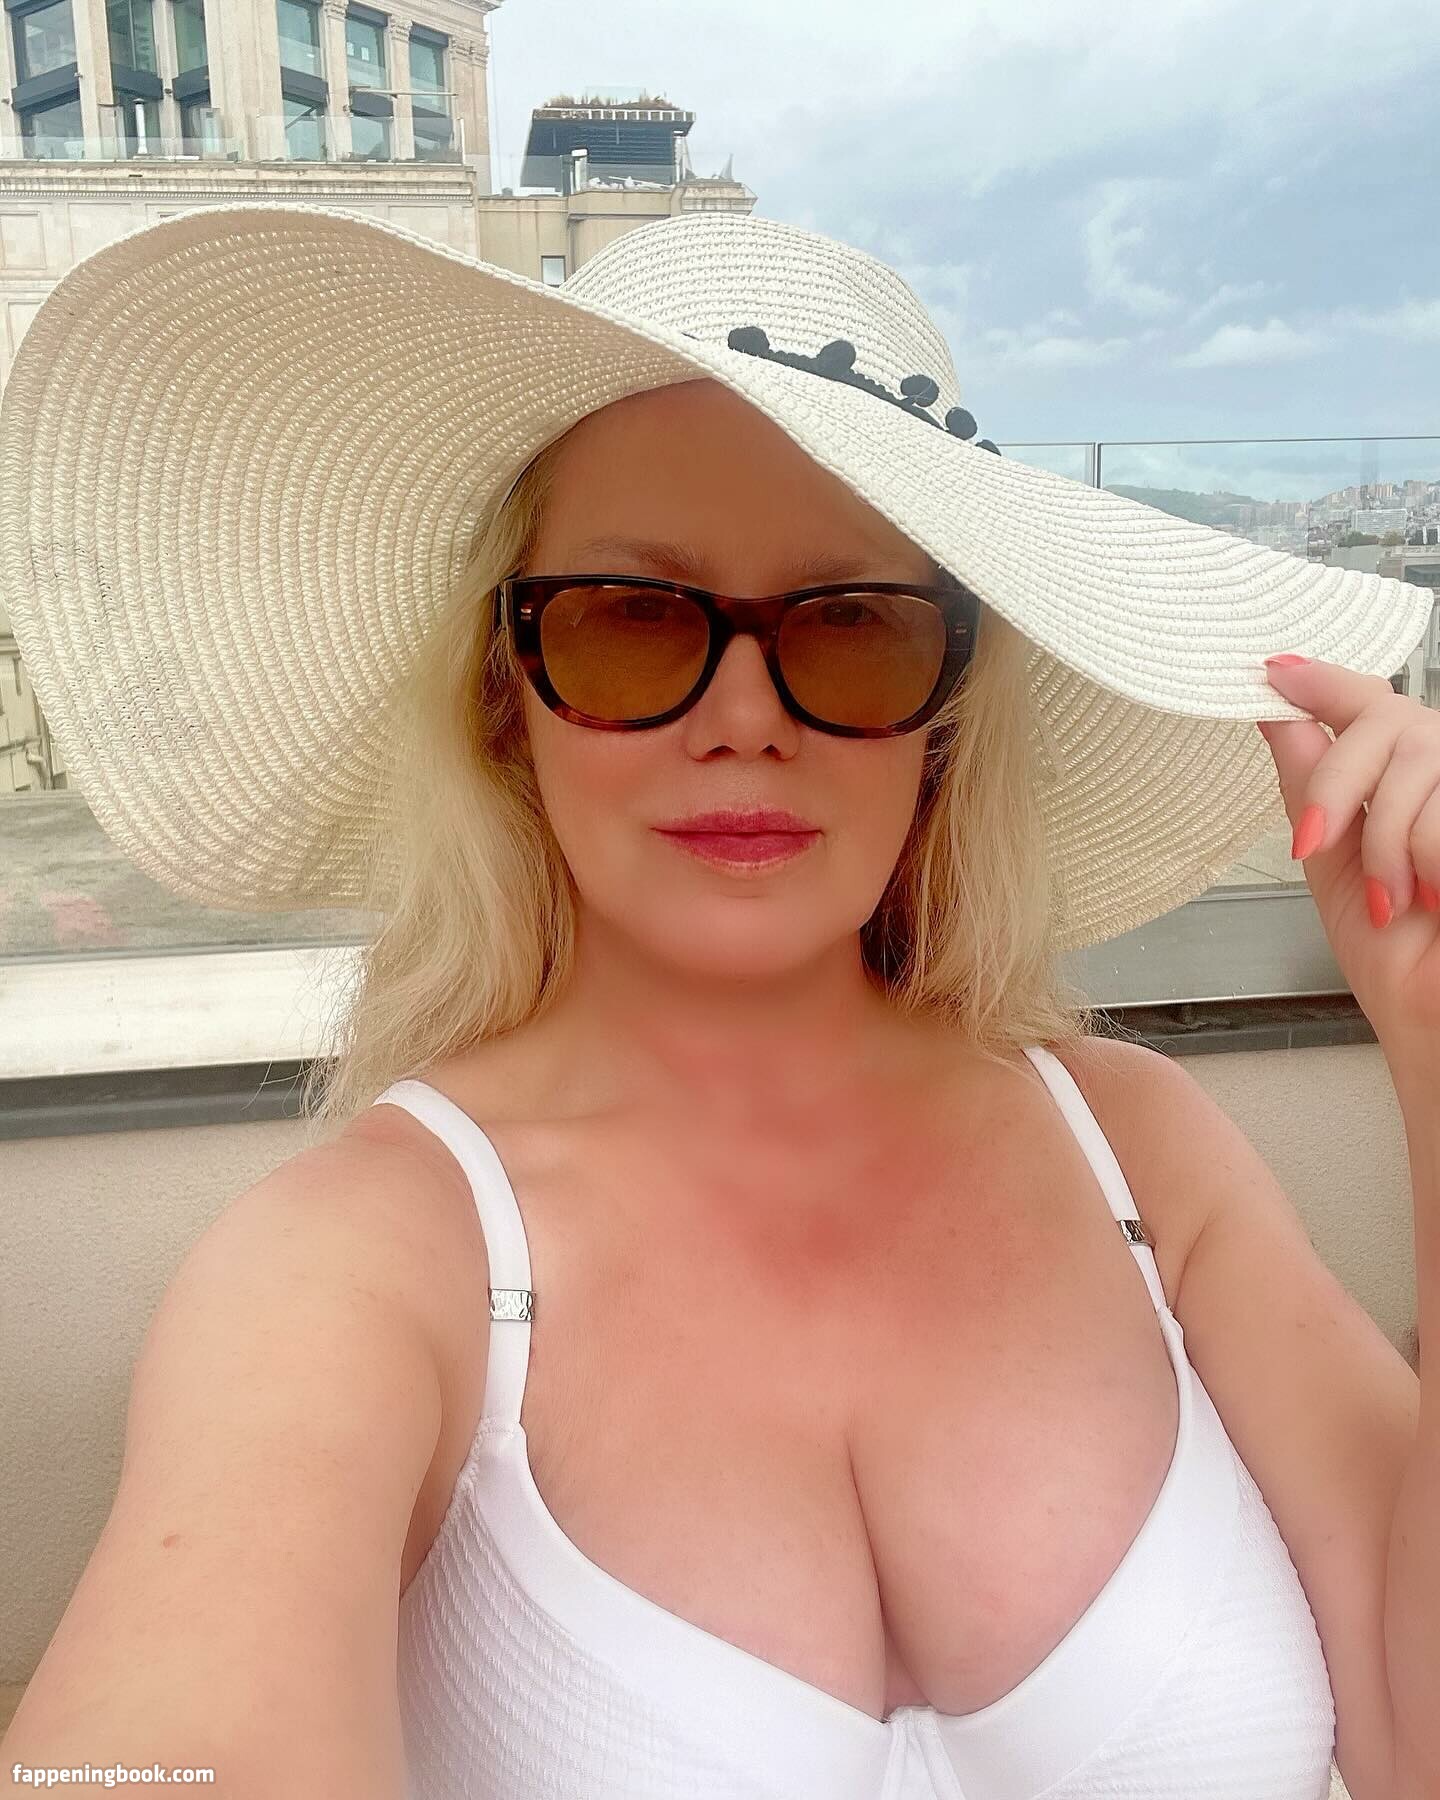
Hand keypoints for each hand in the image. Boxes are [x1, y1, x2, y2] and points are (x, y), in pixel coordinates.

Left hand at [1258, 654, 1439, 1063]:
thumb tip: (1275, 716)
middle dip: (1335, 786)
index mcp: (1408, 782)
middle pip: (1384, 720)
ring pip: (1413, 766)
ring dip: (1385, 845)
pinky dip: (1425, 861)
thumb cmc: (1399, 961)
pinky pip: (1438, 813)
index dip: (1325, 681)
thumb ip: (1312, 785)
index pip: (1373, 701)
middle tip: (1311, 844)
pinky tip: (1433, 898)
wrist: (1437, 1022)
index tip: (1275, 671)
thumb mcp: (1331, 863)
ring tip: (1398, 899)